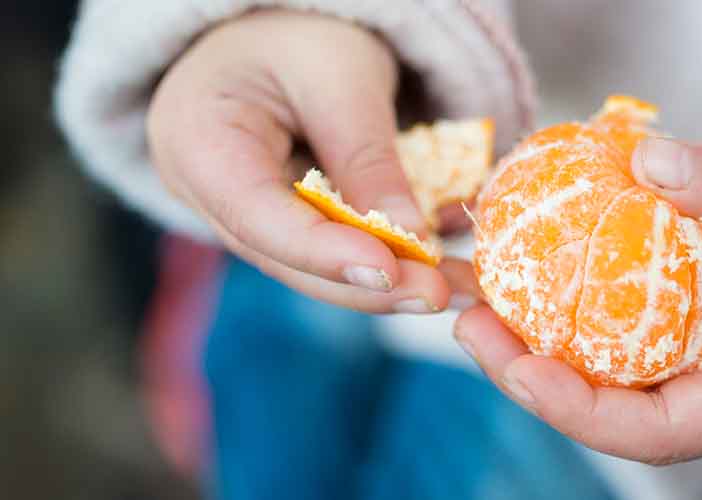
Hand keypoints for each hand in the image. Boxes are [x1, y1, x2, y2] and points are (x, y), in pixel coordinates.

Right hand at [148, 9, 466, 312]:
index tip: (391, 270)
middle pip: (290, 259)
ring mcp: (250, 215)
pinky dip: (395, 260)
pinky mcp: (291, 222)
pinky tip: (449, 270)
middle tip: (439, 295)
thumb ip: (367, 156)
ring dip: (393, 284)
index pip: (259, 219)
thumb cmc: (300, 32)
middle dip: (369, 284)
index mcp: (198, 145)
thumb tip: (412, 238)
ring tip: (459, 289)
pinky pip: (341, 250)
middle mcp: (213, 195)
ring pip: (320, 267)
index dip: (325, 254)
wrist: (286, 23)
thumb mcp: (339, 77)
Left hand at [454, 138, 701, 463]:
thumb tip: (646, 158)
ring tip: (488, 295)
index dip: (577, 409)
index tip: (516, 364)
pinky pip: (631, 331)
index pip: (657, 434)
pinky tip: (548, 266)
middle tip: (472, 321)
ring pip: (615, 373)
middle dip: (535, 376)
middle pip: (615, 409)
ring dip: (546, 340)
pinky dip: (583, 304)